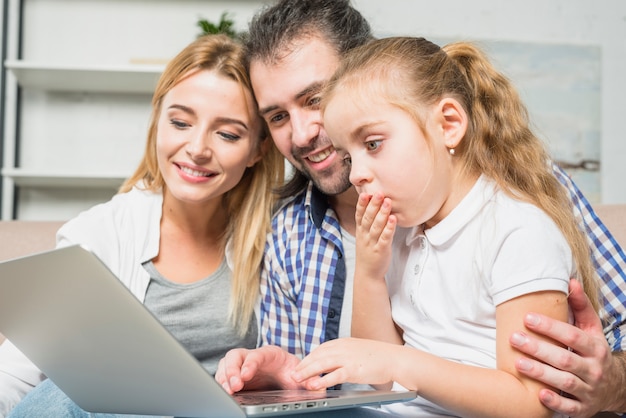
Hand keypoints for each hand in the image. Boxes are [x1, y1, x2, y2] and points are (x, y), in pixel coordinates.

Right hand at [216, 345, 302, 393]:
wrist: (285, 374)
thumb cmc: (291, 371)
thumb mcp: (301, 374)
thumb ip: (309, 379)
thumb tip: (316, 386)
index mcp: (268, 353)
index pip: (255, 355)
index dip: (250, 364)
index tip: (247, 375)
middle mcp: (251, 357)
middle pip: (234, 357)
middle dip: (232, 370)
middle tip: (234, 386)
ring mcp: (241, 366)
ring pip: (226, 366)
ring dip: (224, 378)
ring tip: (228, 391)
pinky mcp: (235, 377)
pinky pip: (223, 377)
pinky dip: (222, 384)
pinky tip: (225, 393)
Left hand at [292, 338, 395, 390]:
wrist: (394, 358)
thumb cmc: (376, 356)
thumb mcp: (355, 350)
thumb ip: (341, 355)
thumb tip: (328, 364)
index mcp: (342, 342)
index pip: (320, 349)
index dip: (308, 358)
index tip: (300, 366)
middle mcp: (342, 348)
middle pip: (317, 355)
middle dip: (303, 365)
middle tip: (292, 374)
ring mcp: (347, 358)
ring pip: (322, 363)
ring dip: (308, 371)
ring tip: (297, 379)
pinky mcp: (353, 369)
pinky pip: (334, 375)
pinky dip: (323, 380)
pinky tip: (315, 385)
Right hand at [355, 192, 395, 281]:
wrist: (368, 274)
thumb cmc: (368, 252)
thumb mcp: (364, 236)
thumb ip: (368, 222)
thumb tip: (373, 204)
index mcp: (360, 231)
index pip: (359, 215)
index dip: (362, 204)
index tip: (365, 193)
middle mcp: (365, 236)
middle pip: (368, 218)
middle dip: (373, 205)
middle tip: (379, 192)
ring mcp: (372, 243)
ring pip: (376, 227)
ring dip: (382, 214)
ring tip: (387, 202)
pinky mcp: (381, 251)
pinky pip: (385, 238)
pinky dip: (389, 229)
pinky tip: (393, 220)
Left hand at [510, 278, 617, 416]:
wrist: (615, 387)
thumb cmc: (593, 352)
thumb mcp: (592, 329)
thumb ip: (581, 306)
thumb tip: (570, 281)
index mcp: (595, 348)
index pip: (573, 335)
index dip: (550, 327)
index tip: (527, 318)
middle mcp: (593, 369)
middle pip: (565, 359)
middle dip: (539, 349)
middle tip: (514, 338)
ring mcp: (589, 390)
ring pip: (565, 382)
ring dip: (541, 373)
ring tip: (518, 363)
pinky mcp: (583, 408)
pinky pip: (569, 407)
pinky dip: (555, 402)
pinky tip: (539, 394)